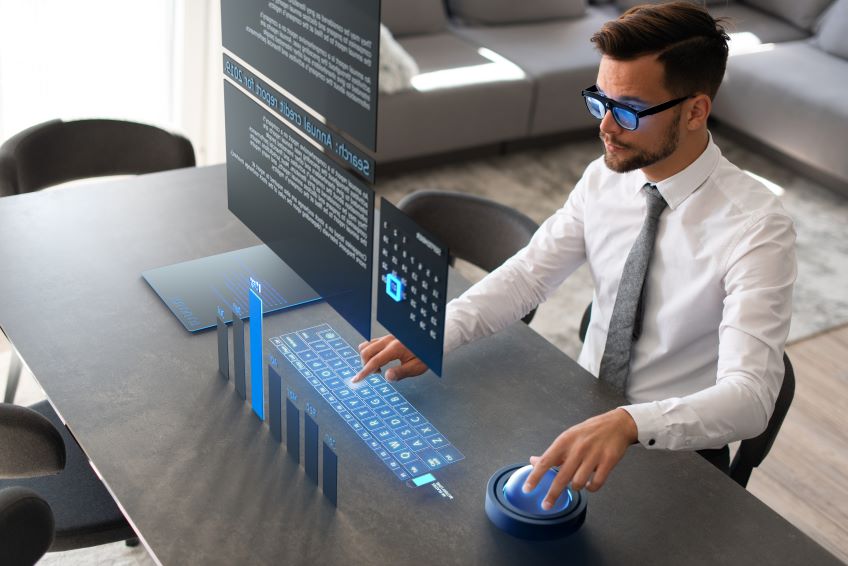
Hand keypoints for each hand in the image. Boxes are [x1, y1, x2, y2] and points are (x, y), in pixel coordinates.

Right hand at [352, 334, 427, 382]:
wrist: (431, 342)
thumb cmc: (426, 355)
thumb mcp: (417, 367)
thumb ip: (401, 372)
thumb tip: (387, 377)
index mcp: (396, 348)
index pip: (375, 361)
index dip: (364, 372)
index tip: (356, 380)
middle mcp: (389, 340)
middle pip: (366, 351)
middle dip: (365, 365)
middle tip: (378, 374)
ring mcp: (388, 337)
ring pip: (367, 345)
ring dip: (367, 358)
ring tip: (379, 367)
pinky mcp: (388, 337)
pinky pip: (372, 343)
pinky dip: (371, 353)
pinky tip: (381, 360)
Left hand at [522, 408, 636, 507]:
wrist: (616, 424)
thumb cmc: (589, 432)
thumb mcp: (568, 437)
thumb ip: (552, 453)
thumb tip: (533, 461)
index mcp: (565, 441)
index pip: (545, 461)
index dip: (535, 476)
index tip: (527, 489)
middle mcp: (578, 448)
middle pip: (561, 477)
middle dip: (552, 494)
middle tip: (546, 505)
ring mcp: (594, 455)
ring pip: (578, 482)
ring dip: (575, 488)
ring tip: (576, 483)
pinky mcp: (608, 461)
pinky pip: (596, 483)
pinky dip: (591, 488)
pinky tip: (589, 485)